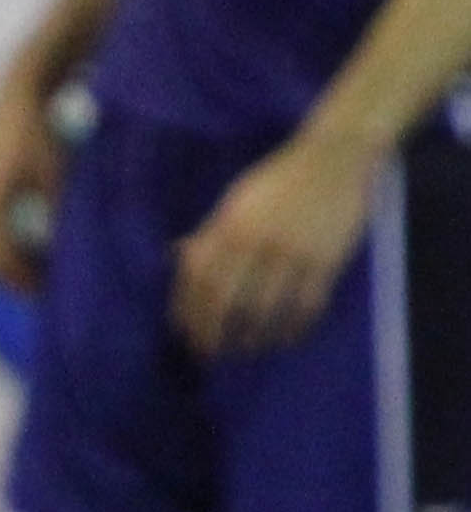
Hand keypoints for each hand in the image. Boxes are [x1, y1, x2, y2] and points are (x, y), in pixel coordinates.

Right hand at [0, 73, 71, 294]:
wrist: (16, 95)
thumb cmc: (39, 130)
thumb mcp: (56, 172)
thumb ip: (58, 212)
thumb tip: (66, 251)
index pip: (0, 264)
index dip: (26, 284)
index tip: (55, 295)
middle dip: (24, 281)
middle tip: (58, 295)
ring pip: (0, 252)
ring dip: (25, 266)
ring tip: (57, 275)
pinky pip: (4, 237)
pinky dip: (24, 249)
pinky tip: (50, 251)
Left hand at [173, 129, 379, 359]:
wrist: (335, 157)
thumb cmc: (280, 180)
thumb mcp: (236, 201)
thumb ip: (210, 232)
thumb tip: (177, 257)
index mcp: (229, 228)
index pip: (197, 281)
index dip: (188, 313)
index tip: (185, 335)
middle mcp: (256, 243)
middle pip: (225, 302)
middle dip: (212, 334)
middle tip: (211, 354)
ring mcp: (292, 253)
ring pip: (265, 310)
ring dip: (252, 337)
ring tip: (247, 348)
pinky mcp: (326, 260)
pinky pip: (307, 305)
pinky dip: (294, 327)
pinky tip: (286, 338)